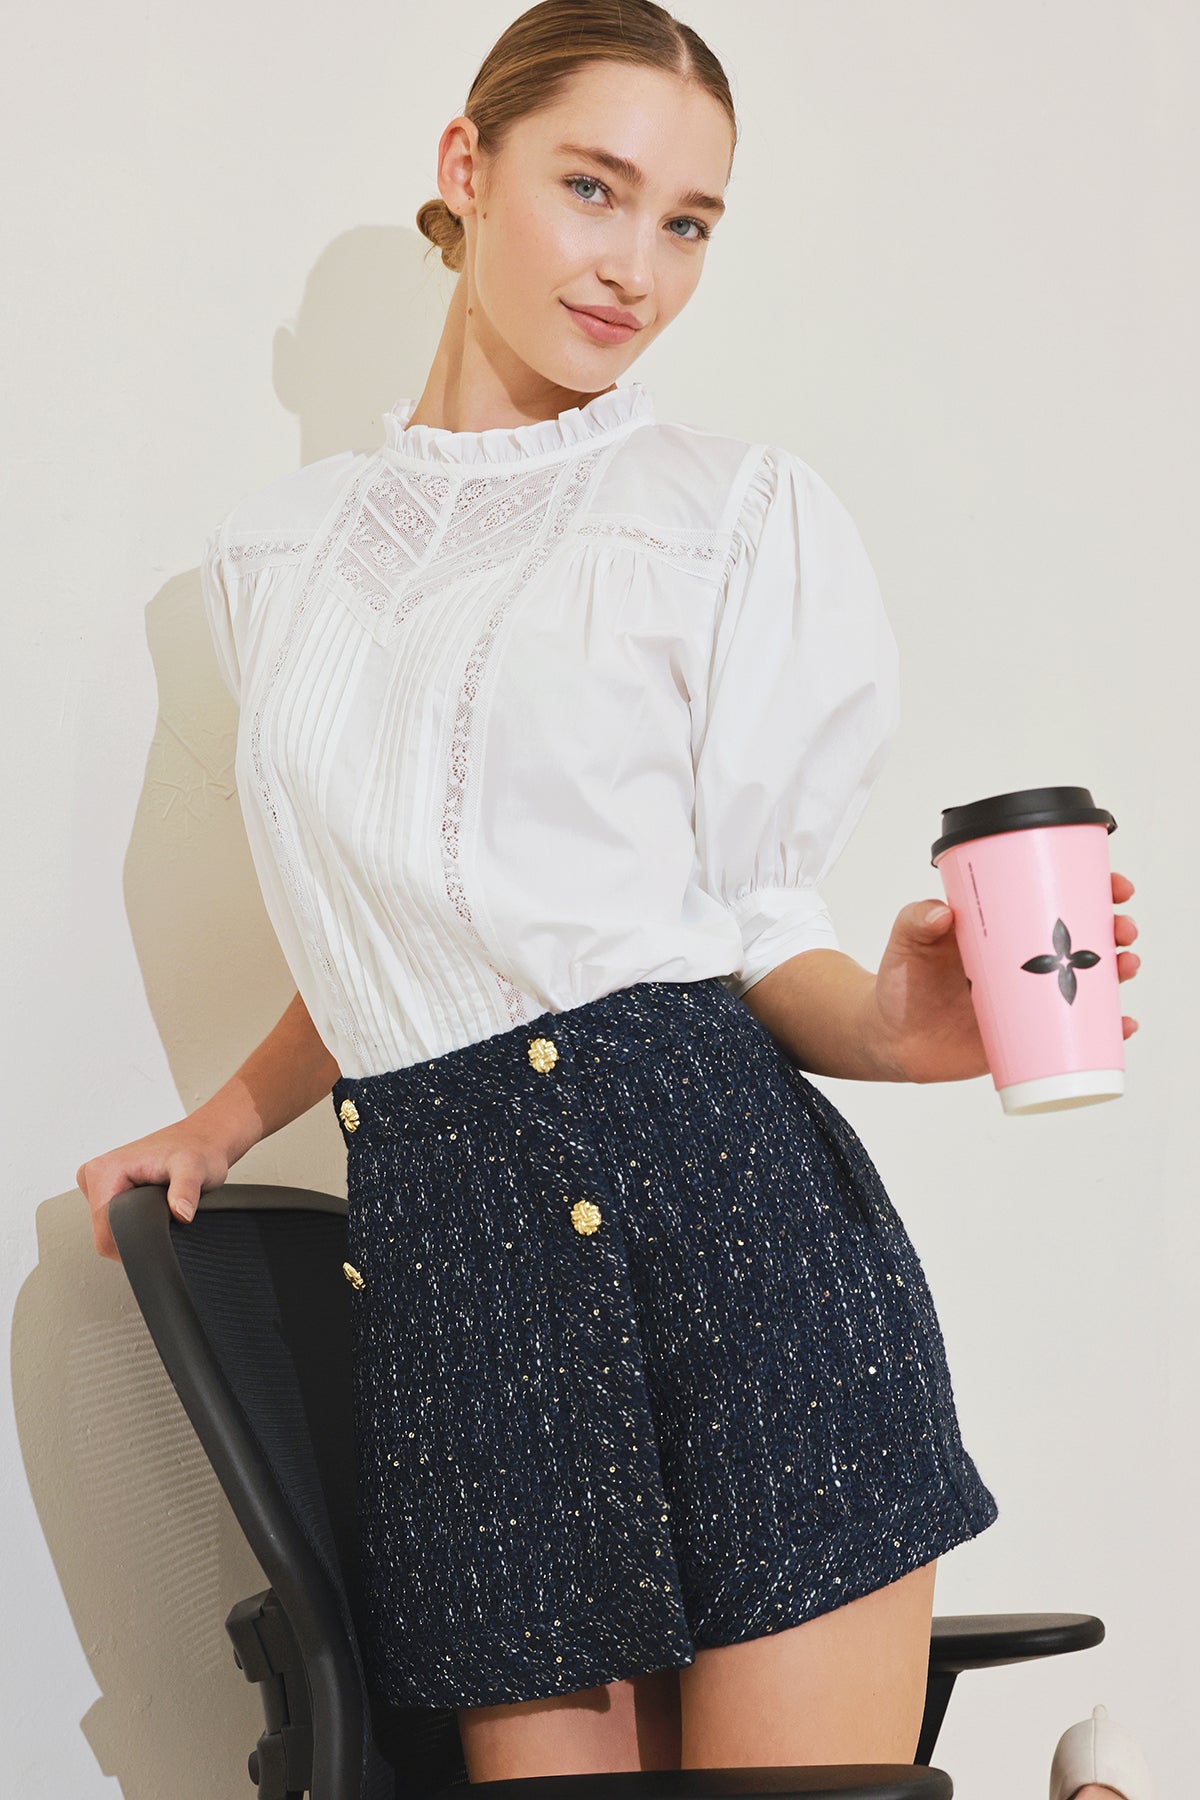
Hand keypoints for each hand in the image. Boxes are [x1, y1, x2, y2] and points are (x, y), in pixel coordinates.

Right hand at [76, 1124, 231, 1262]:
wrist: (200, 1137)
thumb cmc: (196, 1148)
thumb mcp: (195, 1168)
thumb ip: (185, 1190)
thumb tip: (180, 1213)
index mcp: (104, 1170)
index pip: (104, 1233)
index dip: (131, 1245)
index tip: (157, 1236)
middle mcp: (96, 1173)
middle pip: (105, 1233)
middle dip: (135, 1234)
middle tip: (164, 1213)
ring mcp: (101, 1180)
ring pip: (109, 1228)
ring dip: (135, 1226)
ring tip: (160, 1205)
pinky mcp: (110, 1186)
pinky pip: (114, 1218)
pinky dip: (134, 1219)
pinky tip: (152, 1205)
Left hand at [867, 870, 1140, 1084]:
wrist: (891, 1037)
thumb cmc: (902, 981)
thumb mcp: (906, 941)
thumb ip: (917, 921)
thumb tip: (941, 913)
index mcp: (1003, 929)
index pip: (1055, 901)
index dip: (1092, 891)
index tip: (1115, 888)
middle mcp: (1024, 960)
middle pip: (1083, 939)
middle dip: (1113, 931)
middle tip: (1121, 931)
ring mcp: (1030, 998)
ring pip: (1087, 982)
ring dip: (1117, 973)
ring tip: (1124, 968)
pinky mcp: (1029, 1035)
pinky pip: (1075, 1032)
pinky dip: (1104, 1029)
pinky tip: (1121, 1025)